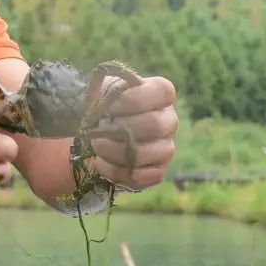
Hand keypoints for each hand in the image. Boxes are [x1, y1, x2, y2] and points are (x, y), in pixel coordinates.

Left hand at [89, 76, 177, 190]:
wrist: (98, 131)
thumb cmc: (104, 105)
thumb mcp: (102, 90)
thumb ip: (106, 90)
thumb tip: (106, 103)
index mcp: (161, 94)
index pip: (162, 91)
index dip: (134, 99)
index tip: (109, 107)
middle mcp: (169, 120)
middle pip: (156, 124)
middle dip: (121, 129)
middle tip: (97, 130)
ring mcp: (166, 147)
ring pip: (149, 152)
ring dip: (115, 151)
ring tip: (96, 145)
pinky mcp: (158, 170)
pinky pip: (142, 176)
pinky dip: (116, 171)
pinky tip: (100, 163)